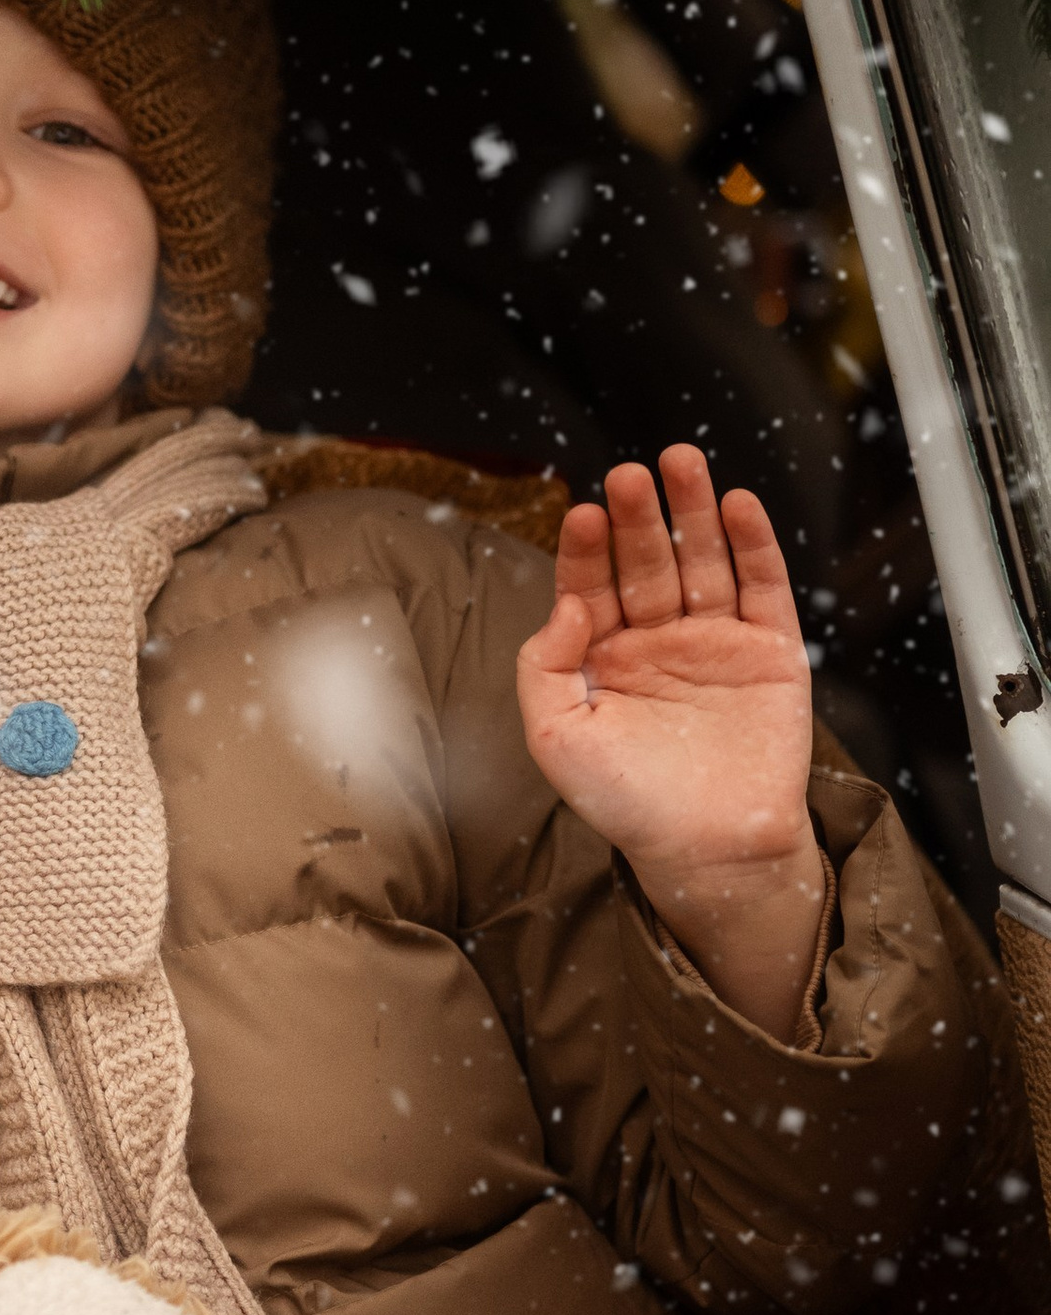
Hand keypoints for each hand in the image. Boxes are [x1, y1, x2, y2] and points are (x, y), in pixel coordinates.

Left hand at [515, 444, 823, 1042]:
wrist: (707, 851)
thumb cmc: (626, 804)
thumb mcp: (556, 739)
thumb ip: (544, 668)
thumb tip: (566, 603)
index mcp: (603, 655)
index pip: (591, 584)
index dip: (587, 548)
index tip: (584, 512)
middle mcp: (657, 638)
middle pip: (646, 560)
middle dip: (638, 517)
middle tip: (630, 474)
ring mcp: (714, 641)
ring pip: (702, 560)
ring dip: (692, 512)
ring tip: (681, 464)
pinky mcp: (769, 652)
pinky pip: (762, 588)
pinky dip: (753, 546)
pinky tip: (737, 506)